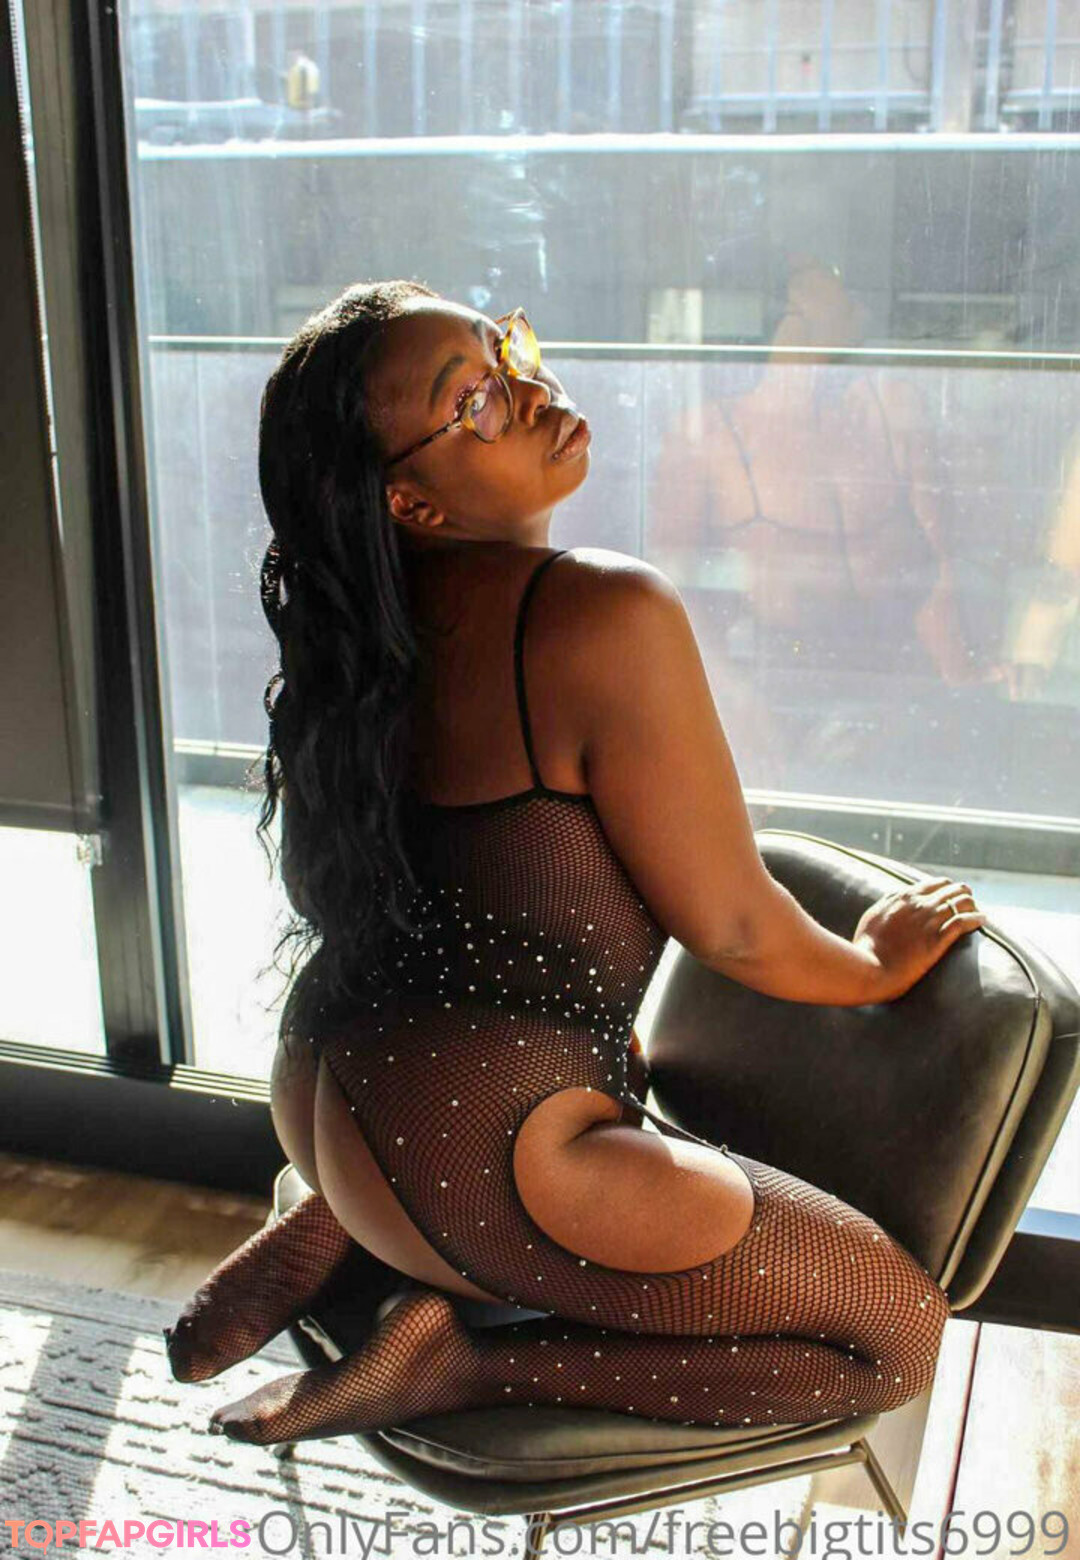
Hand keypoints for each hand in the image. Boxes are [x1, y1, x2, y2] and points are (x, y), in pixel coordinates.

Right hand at [852, 876, 987, 1001]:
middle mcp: (918, 905)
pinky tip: (982, 920)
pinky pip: (963, 922)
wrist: (869, 968)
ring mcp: (929, 921)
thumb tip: (894, 898)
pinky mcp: (937, 940)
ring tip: (977, 911)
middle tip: (969, 902)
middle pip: (951, 890)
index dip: (946, 889)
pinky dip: (975, 919)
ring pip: (961, 902)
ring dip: (972, 905)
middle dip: (962, 894)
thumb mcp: (872, 917)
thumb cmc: (866, 947)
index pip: (934, 884)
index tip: (952, 896)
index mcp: (902, 898)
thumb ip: (886, 905)